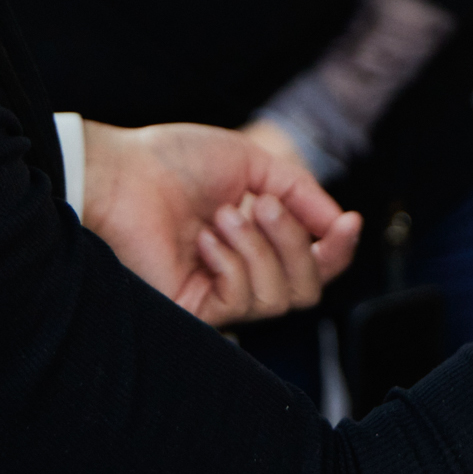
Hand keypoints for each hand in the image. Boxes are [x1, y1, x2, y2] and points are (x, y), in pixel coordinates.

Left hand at [80, 121, 363, 325]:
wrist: (124, 173)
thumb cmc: (178, 162)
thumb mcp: (256, 165)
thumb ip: (302, 194)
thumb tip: (343, 225)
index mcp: (259, 239)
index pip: (315, 263)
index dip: (339, 248)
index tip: (349, 222)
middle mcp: (243, 271)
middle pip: (308, 289)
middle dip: (294, 242)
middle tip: (260, 205)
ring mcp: (219, 294)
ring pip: (280, 299)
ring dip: (260, 248)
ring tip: (224, 216)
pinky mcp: (195, 311)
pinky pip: (242, 302)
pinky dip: (233, 263)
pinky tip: (204, 239)